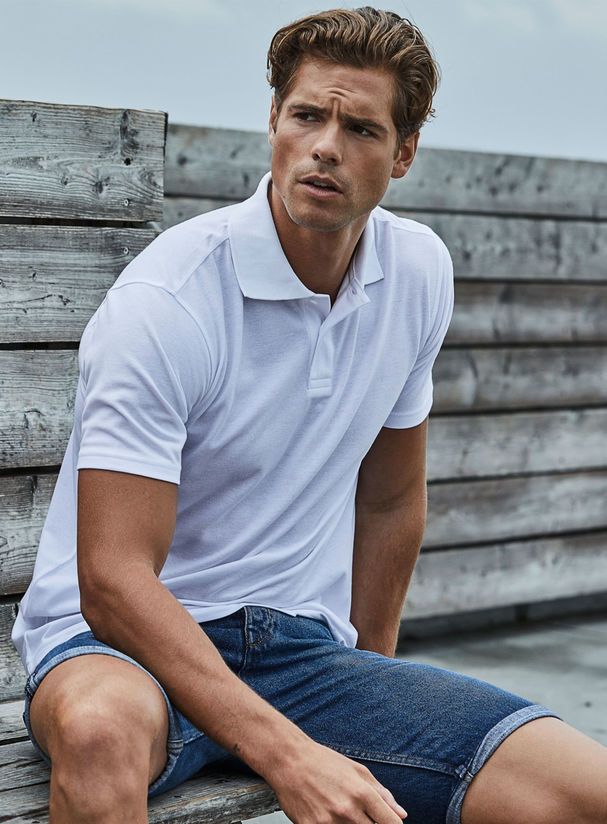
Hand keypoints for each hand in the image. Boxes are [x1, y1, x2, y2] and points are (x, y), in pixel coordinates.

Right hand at [267, 738, 407, 822]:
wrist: (288, 760)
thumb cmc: (322, 762)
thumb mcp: (357, 770)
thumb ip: (382, 793)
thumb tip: (401, 814)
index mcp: (362, 793)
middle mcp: (348, 810)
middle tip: (358, 813)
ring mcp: (329, 822)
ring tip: (340, 809)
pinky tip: (326, 814)